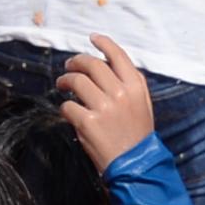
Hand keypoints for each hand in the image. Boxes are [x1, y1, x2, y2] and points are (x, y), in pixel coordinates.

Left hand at [55, 32, 156, 167]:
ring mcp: (103, 107)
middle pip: (92, 64)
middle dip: (76, 62)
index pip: (117, 55)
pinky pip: (68, 106)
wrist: (136, 166)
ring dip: (65, 81)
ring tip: (62, 84)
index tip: (92, 38)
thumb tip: (108, 64)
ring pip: (76, 81)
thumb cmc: (138, 135)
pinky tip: (68, 111)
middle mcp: (120, 93)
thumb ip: (129, 83)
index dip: (103, 43)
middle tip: (69, 65)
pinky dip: (65, 107)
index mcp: (135, 86)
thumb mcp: (142, 103)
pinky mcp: (87, 123)